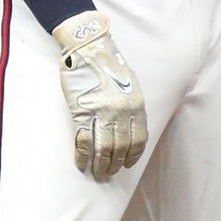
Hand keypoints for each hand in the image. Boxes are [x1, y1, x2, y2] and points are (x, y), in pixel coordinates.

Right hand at [52, 10, 146, 179]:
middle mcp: (121, 111)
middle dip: (115, 164)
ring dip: (100, 165)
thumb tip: (132, 125)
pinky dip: (83, 156)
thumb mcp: (130, 82)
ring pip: (103, 149)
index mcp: (136, 104)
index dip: (132, 155)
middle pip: (120, 148)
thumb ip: (132, 104)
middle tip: (109, 173)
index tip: (126, 163)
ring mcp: (101, 113)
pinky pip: (83, 141)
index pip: (138, 139)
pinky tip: (82, 163)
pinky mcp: (82, 112)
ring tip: (97, 172)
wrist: (89, 47)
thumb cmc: (109, 63)